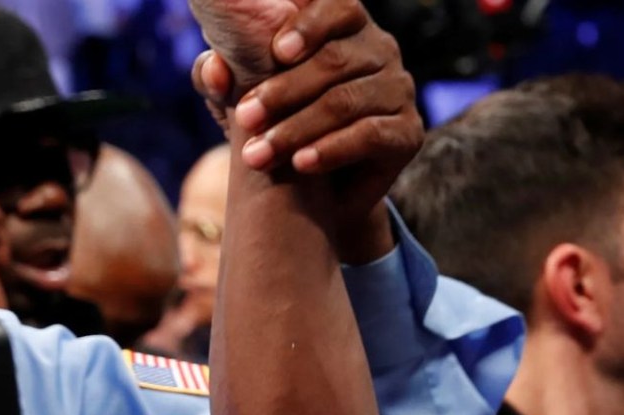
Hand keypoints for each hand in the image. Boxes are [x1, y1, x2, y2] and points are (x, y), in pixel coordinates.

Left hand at [193, 0, 418, 251]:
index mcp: (344, 25)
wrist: (318, 188)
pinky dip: (331, 149)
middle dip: (282, 91)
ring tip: (260, 154)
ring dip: (298, 128)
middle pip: (335, 60)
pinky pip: (371, 135)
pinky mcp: (410, 132)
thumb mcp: (240, 96)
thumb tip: (213, 69)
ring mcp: (400, 89)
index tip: (276, 51)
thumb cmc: (278, 121)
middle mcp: (380, 50)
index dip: (309, 24)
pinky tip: (301, 163)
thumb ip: (220, 76)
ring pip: (347, 101)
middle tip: (243, 118)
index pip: (338, 6)